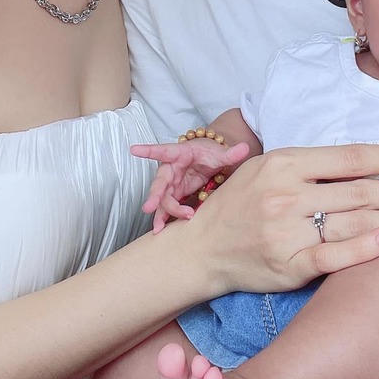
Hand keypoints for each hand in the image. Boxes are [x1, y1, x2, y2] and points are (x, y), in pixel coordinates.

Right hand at [132, 139, 251, 230]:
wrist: (211, 161)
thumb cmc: (210, 152)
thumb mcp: (220, 152)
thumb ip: (230, 153)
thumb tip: (245, 148)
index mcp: (180, 154)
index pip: (163, 150)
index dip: (149, 150)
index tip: (134, 149)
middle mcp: (171, 169)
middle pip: (161, 182)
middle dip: (155, 195)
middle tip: (150, 207)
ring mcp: (172, 183)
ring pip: (162, 199)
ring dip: (161, 212)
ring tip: (159, 227)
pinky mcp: (175, 195)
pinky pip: (166, 208)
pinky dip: (163, 218)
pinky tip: (160, 230)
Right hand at [184, 142, 378, 296]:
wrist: (202, 248)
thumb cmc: (241, 204)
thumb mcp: (268, 167)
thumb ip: (312, 164)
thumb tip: (368, 159)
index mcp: (286, 162)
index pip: (352, 157)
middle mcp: (288, 193)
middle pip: (362, 190)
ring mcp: (287, 230)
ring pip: (356, 222)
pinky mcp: (287, 265)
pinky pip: (333, 256)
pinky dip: (365, 249)